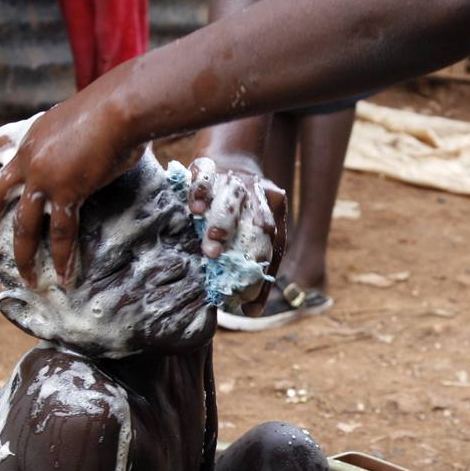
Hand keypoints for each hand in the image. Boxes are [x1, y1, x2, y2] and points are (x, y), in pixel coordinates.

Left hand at [0, 100, 143, 287]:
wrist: (119, 108)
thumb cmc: (111, 109)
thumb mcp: (76, 118)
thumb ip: (71, 137)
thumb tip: (88, 146)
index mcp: (29, 140)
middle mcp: (29, 161)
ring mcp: (44, 179)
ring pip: (24, 225)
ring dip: (24, 256)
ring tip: (28, 278)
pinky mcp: (67, 192)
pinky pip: (61, 232)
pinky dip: (62, 257)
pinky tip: (63, 276)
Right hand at [188, 153, 285, 314]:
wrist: (232, 157)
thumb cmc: (243, 208)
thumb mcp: (256, 229)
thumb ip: (256, 265)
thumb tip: (252, 313)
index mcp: (273, 211)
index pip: (275, 244)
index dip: (263, 273)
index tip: (248, 302)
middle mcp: (257, 194)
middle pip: (258, 220)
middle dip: (246, 247)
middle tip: (226, 267)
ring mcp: (234, 178)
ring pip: (231, 199)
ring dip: (222, 224)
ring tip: (211, 247)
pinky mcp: (209, 164)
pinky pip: (205, 175)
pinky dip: (201, 191)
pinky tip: (195, 208)